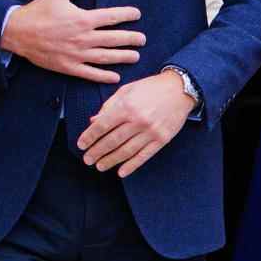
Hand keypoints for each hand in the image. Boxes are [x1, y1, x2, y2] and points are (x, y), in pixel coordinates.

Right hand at [1, 0, 145, 82]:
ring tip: (135, 57)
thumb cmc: (38, 11)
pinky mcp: (68, 67)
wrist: (17, 32)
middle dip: (131, 39)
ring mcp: (77, 54)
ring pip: (106, 57)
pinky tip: (116, 76)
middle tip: (143, 39)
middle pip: (114, 39)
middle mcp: (83, 37)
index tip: (137, 14)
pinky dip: (104, 76)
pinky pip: (90, 73)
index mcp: (82, 18)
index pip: (111, 17)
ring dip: (123, 57)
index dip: (127, 15)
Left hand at [77, 72, 193, 177]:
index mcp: (126, 106)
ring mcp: (150, 132)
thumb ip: (109, 106)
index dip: (89, 137)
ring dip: (110, 161)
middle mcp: (138, 121)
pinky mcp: (161, 140)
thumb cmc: (151, 88)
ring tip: (100, 166)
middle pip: (112, 141)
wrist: (180, 89)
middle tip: (87, 159)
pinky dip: (131, 166)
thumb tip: (93, 121)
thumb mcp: (127, 90)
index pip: (102, 126)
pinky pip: (144, 156)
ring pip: (126, 151)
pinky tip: (121, 172)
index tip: (81, 145)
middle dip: (97, 152)